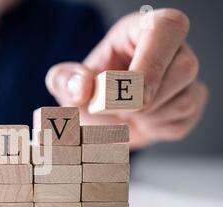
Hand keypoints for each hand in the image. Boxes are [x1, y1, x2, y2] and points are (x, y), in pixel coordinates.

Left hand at [46, 9, 207, 149]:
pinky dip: (154, 128)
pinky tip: (140, 120)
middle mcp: (170, 49)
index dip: (151, 61)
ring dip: (147, 116)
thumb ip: (65, 80)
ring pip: (184, 99)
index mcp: (140, 31)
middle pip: (184, 67)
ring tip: (125, 112)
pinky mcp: (192, 104)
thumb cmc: (88, 95)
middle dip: (145, 98)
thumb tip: (83, 86)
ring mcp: (185, 77)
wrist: (101, 124)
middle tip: (115, 108)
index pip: (166, 27)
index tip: (127, 89)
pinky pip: (182, 121)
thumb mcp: (65, 84)